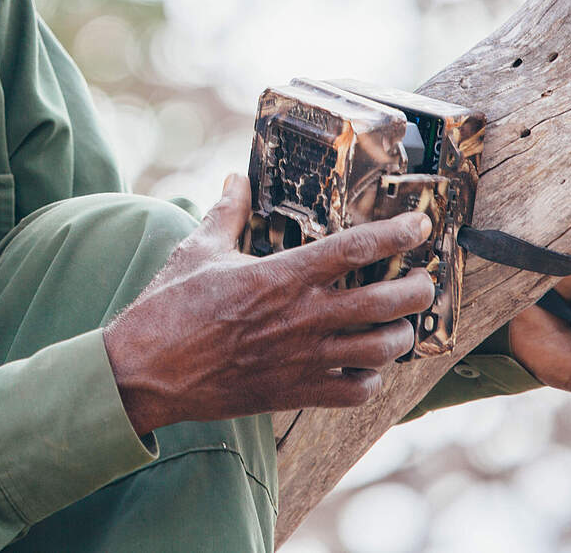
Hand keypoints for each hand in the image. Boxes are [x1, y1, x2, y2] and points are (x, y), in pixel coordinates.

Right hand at [102, 175, 435, 435]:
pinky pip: (354, 391)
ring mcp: (303, 358)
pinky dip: (370, 379)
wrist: (148, 370)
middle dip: (417, 290)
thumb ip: (226, 213)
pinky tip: (364, 367)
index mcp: (281, 276)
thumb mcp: (198, 250)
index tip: (419, 225)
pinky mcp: (295, 392)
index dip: (396, 234)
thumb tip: (233, 179)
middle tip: (422, 282)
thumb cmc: (169, 308)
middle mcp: (302, 317)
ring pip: (380, 349)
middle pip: (385, 302)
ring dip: (400, 336)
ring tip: (400, 325)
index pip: (355, 248)